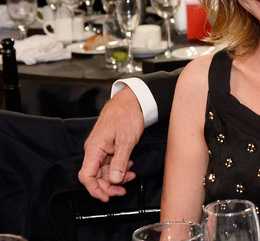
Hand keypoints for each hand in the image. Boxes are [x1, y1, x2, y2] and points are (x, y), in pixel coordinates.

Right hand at [78, 87, 144, 201]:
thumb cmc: (127, 115)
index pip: (86, 176)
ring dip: (116, 177)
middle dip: (109, 186)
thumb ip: (119, 161)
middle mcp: (94, 150)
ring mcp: (101, 149)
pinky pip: (110, 163)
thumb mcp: (126, 140)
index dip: (95, 190)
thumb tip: (114, 180)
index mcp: (94, 149)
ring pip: (104, 171)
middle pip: (95, 176)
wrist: (132, 101)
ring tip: (131, 176)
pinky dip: (119, 168)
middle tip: (123, 190)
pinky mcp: (108, 147)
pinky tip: (129, 166)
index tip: (107, 198)